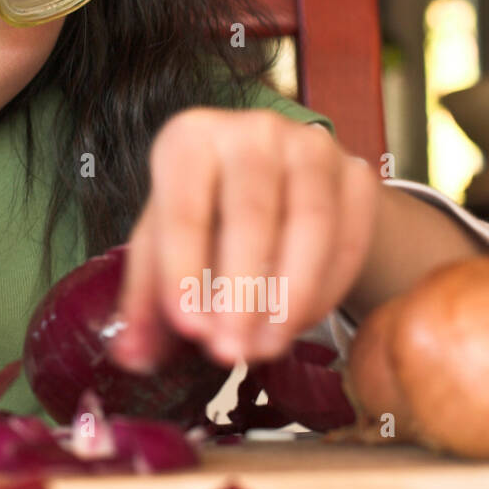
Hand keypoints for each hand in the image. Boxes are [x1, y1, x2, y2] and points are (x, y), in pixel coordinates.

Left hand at [109, 107, 379, 370]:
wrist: (277, 183)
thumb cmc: (205, 213)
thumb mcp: (164, 245)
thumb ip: (144, 300)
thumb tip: (132, 357)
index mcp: (189, 138)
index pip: (185, 207)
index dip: (185, 271)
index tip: (190, 329)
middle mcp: (252, 131)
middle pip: (252, 213)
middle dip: (242, 292)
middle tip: (230, 351)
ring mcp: (311, 147)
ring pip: (310, 225)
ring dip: (288, 297)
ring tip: (264, 348)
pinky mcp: (356, 175)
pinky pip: (348, 239)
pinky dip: (325, 291)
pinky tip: (296, 325)